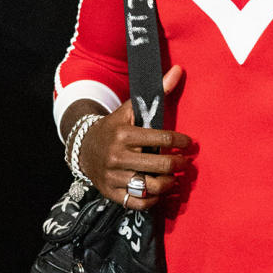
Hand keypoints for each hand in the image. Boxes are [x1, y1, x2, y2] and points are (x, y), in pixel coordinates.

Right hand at [79, 66, 191, 208]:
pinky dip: (154, 200)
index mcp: (124, 134)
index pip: (163, 140)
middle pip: (161, 166)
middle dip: (180, 164)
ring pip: (152, 186)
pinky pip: (139, 203)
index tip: (188, 143)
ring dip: (169, 183)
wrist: (83, 148)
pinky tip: (160, 191)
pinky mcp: (111, 193)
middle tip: (185, 162)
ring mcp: (113, 177)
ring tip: (174, 178)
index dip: (182, 142)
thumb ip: (156, 93)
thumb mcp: (130, 109)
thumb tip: (178, 70)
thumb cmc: (114, 127)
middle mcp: (117, 156)